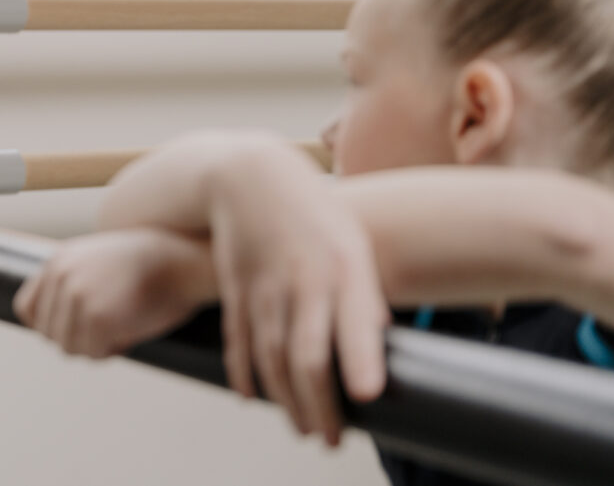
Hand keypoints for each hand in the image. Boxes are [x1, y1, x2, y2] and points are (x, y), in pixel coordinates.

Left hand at [14, 229, 212, 358]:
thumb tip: (53, 331)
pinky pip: (94, 353)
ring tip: (121, 330)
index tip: (74, 330)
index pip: (27, 310)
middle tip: (110, 330)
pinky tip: (130, 334)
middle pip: (50, 334)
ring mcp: (76, 297)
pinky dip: (112, 350)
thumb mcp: (96, 262)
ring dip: (94, 346)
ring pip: (69, 347)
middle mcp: (60, 277)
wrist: (181, 259)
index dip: (50, 326)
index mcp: (57, 263)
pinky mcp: (97, 318)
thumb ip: (71, 285)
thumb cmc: (148, 265)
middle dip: (78, 338)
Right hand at [206, 147, 388, 445]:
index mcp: (340, 268)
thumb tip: (378, 343)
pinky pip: (238, 341)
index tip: (367, 396)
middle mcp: (300, 281)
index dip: (358, 362)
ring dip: (285, 401)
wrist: (246, 174)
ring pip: (270, 358)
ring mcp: (262, 287)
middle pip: (304, 356)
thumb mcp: (353, 242)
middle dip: (317, 405)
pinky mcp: (234, 290)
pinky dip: (243, 373)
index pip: (349, 323)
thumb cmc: (313, 211)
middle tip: (329, 440)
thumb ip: (365, 294)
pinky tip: (252, 396)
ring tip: (303, 429)